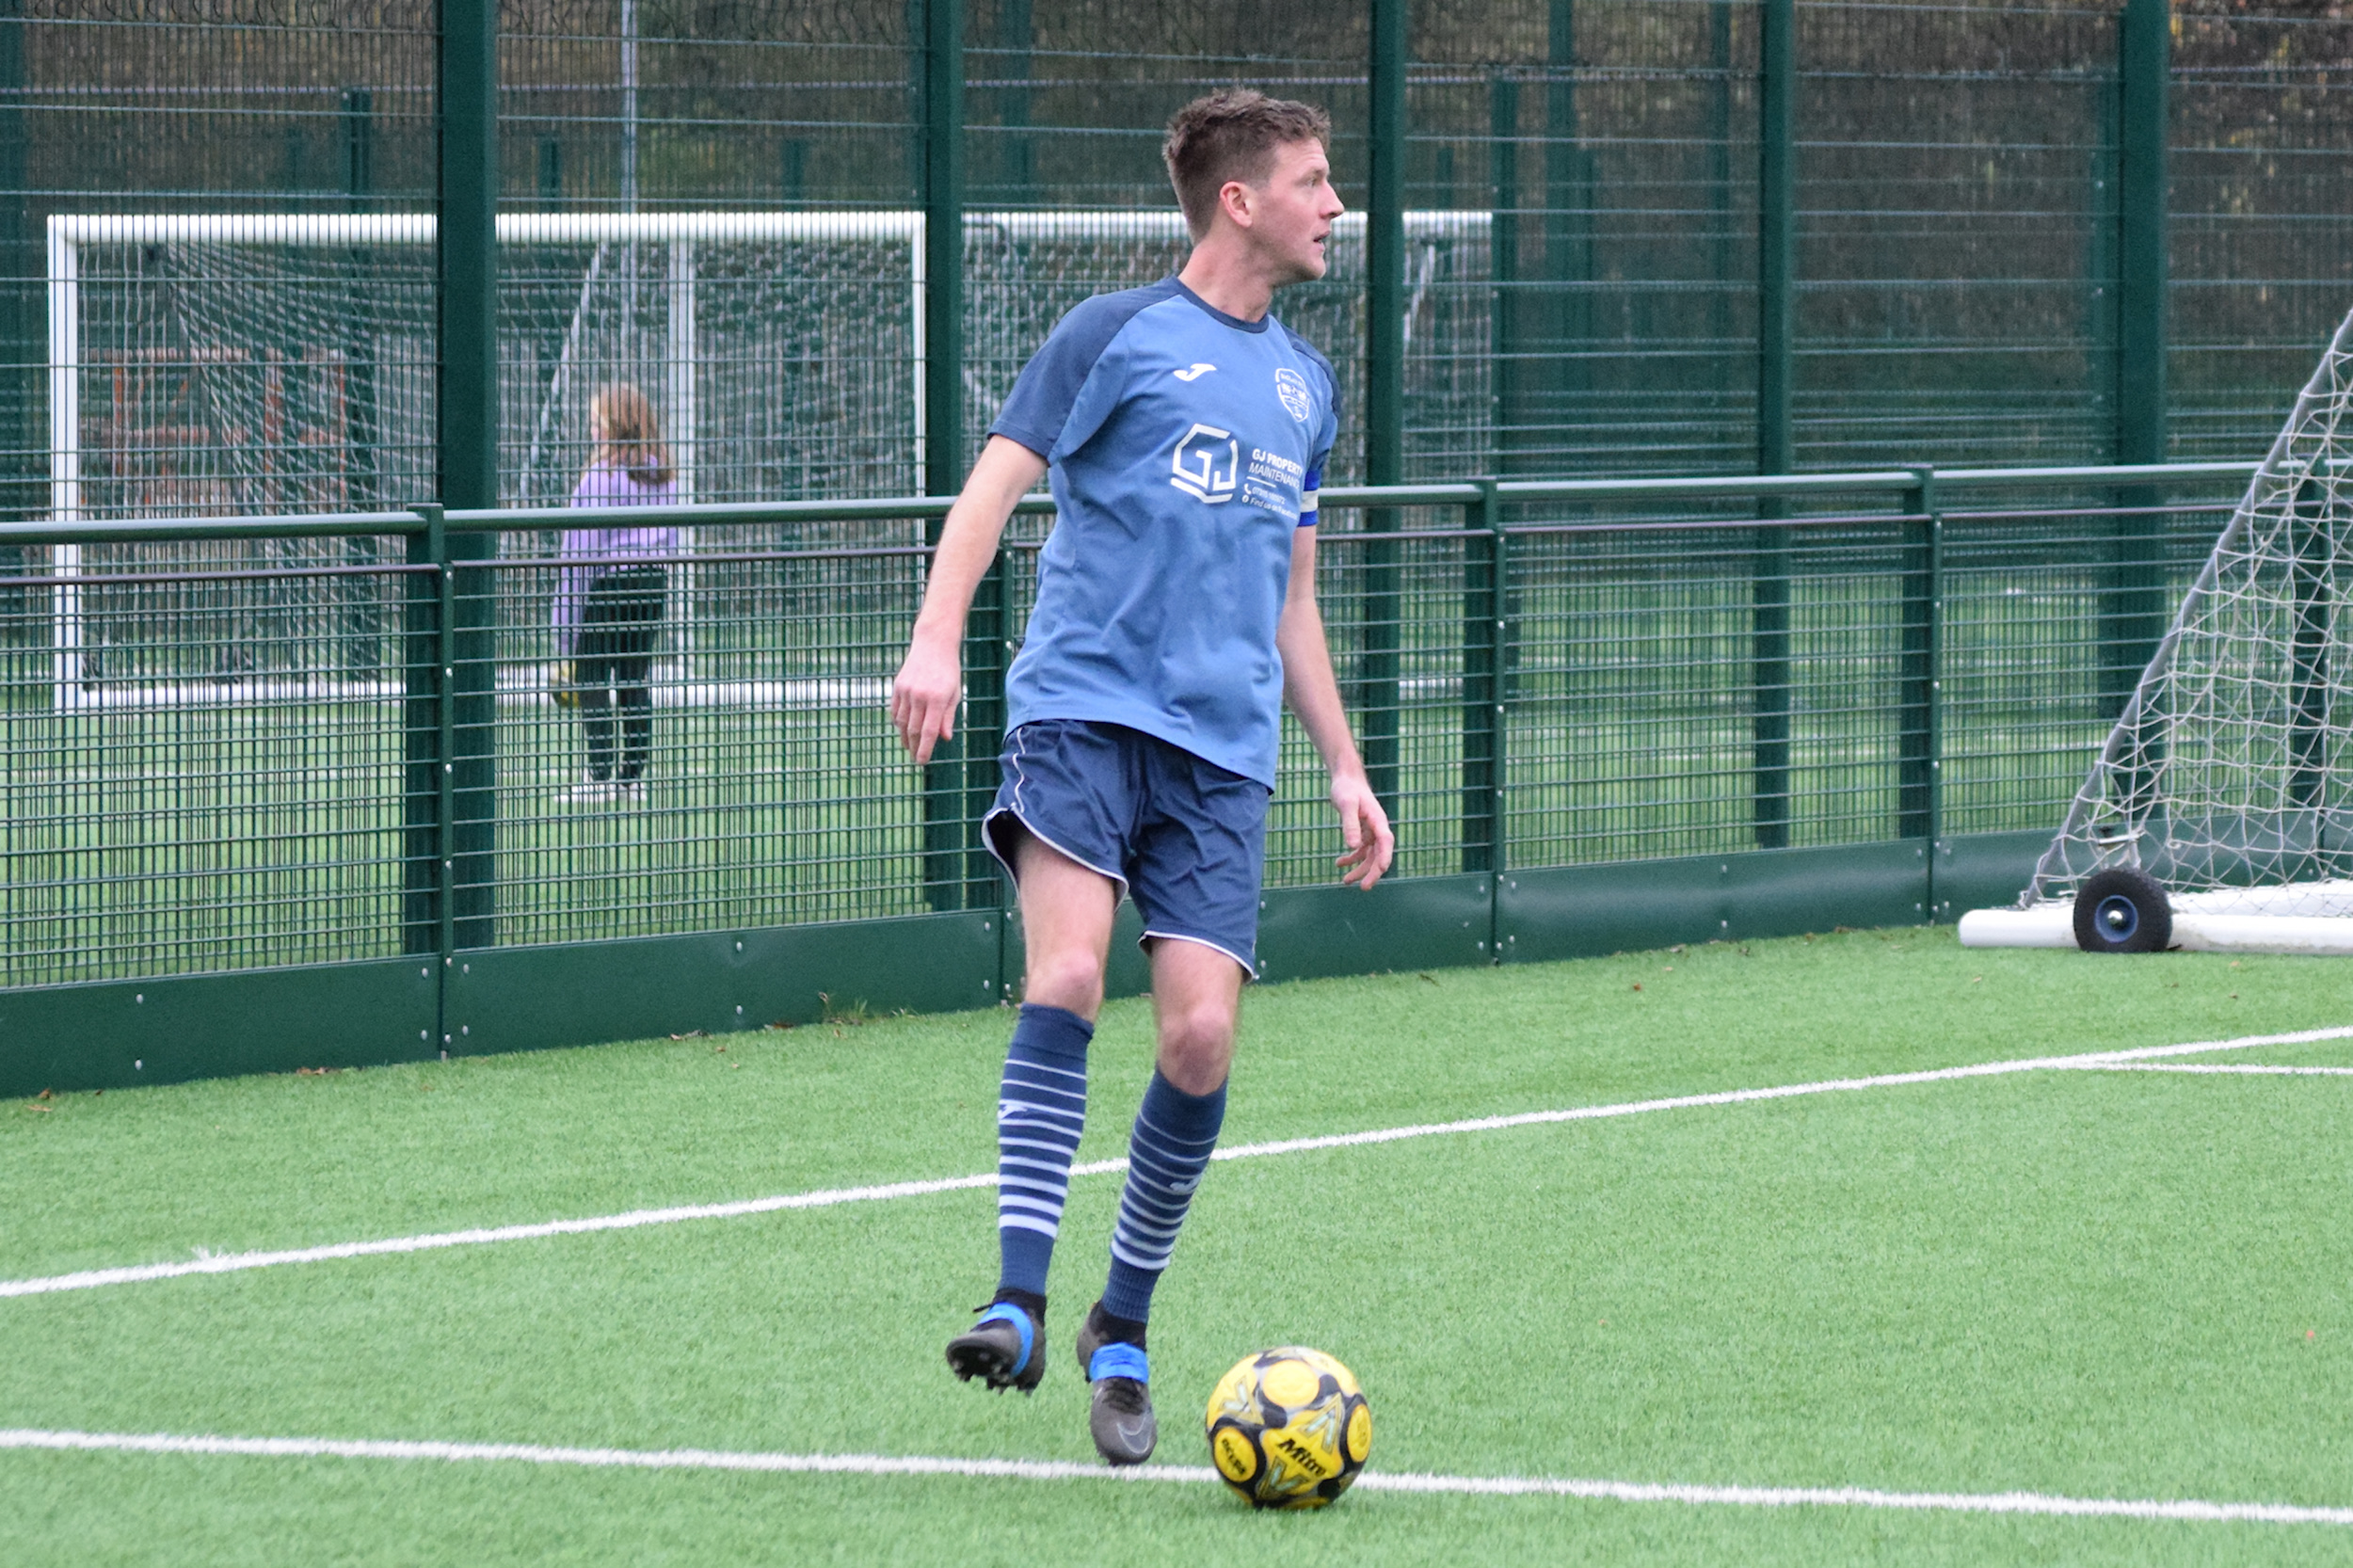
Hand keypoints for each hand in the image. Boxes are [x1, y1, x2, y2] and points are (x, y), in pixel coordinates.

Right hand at [891, 631, 961, 762]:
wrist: (933, 644)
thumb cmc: (948, 670)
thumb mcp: (954, 693)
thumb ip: (948, 716)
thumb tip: (944, 738)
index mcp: (937, 699)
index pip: (929, 731)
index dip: (925, 749)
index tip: (922, 762)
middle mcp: (920, 696)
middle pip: (914, 730)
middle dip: (914, 747)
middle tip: (916, 758)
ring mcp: (906, 690)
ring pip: (902, 722)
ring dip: (905, 737)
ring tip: (909, 747)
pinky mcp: (897, 686)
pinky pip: (895, 710)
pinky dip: (898, 722)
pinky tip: (903, 729)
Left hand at [1329, 771, 1393, 889]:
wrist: (1346, 779)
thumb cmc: (1346, 789)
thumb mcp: (1346, 804)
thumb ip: (1350, 824)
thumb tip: (1352, 847)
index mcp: (1378, 820)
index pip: (1386, 842)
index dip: (1384, 857)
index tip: (1380, 872)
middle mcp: (1377, 828)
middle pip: (1379, 854)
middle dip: (1372, 872)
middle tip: (1363, 888)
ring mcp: (1371, 831)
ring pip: (1369, 856)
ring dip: (1359, 869)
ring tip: (1345, 881)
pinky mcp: (1363, 832)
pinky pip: (1360, 850)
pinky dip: (1350, 858)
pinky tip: (1339, 863)